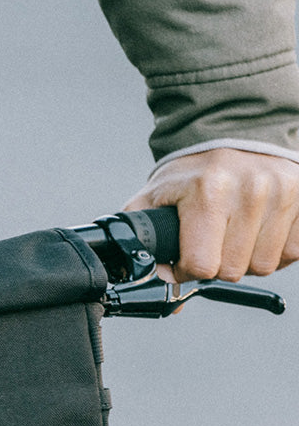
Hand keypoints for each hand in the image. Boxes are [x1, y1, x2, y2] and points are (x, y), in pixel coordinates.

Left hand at [123, 147, 298, 283]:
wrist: (233, 132)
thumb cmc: (191, 175)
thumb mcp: (152, 200)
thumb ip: (142, 245)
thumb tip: (166, 293)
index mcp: (208, 192)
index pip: (202, 266)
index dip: (187, 270)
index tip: (185, 256)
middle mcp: (251, 190)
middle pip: (233, 270)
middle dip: (216, 264)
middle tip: (210, 241)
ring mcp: (283, 192)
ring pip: (264, 265)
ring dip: (246, 259)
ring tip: (234, 234)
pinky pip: (292, 252)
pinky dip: (274, 250)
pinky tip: (258, 231)